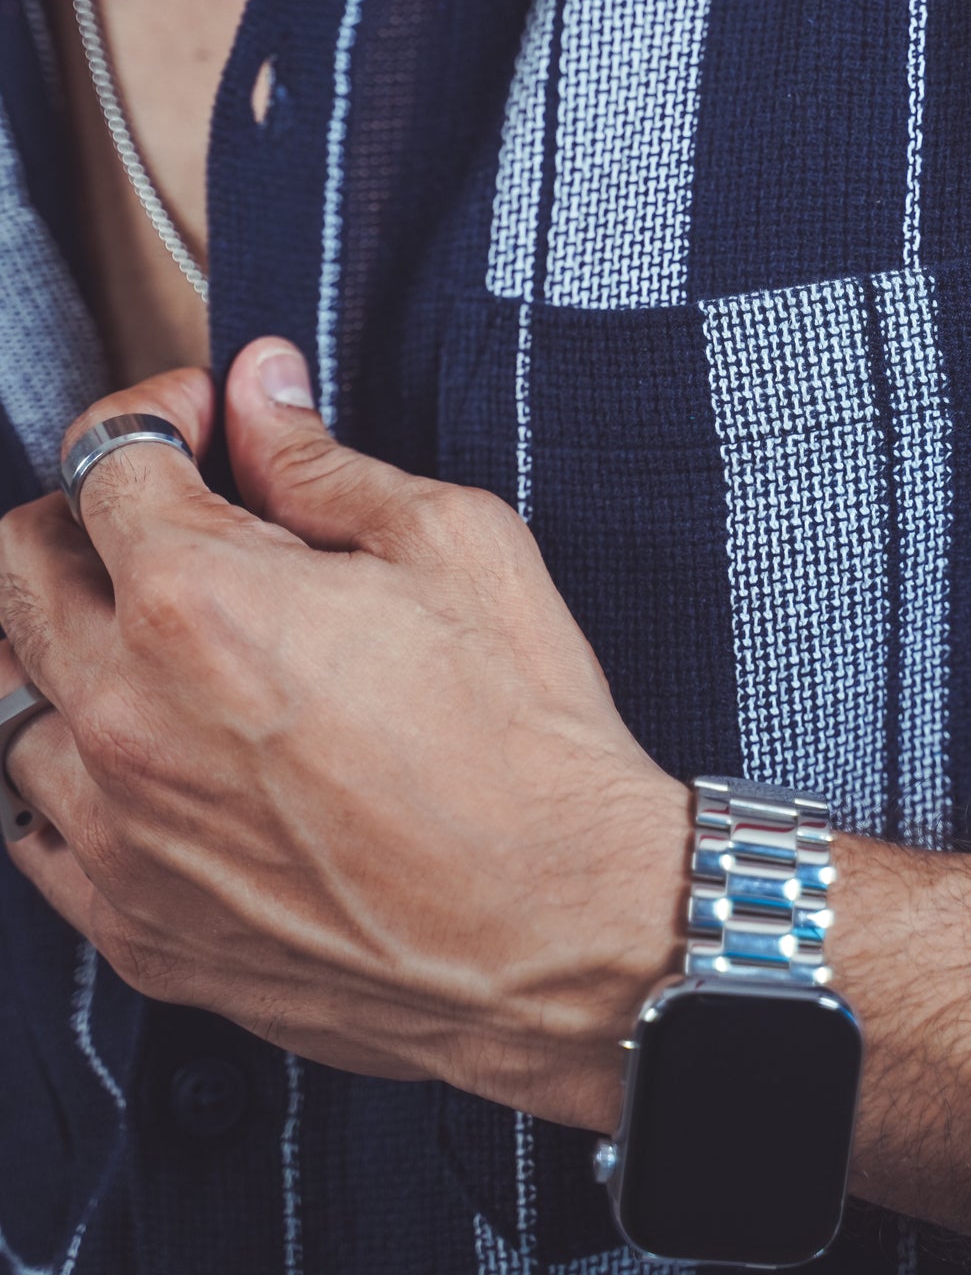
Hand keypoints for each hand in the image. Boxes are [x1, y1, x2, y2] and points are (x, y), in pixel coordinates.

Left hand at [0, 341, 687, 1127]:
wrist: (561, 931)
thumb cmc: (524, 741)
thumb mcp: (452, 545)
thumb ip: (322, 462)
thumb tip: (261, 394)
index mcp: (195, 601)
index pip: (102, 462)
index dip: (158, 416)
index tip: (200, 423)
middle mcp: (127, 715)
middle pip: (17, 566)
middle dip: (84, 516)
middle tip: (166, 519)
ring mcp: (117, 833)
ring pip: (14, 702)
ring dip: (75, 652)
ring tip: (168, 650)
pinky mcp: (135, 928)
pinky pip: (38, 831)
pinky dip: (80, 776)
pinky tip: (161, 760)